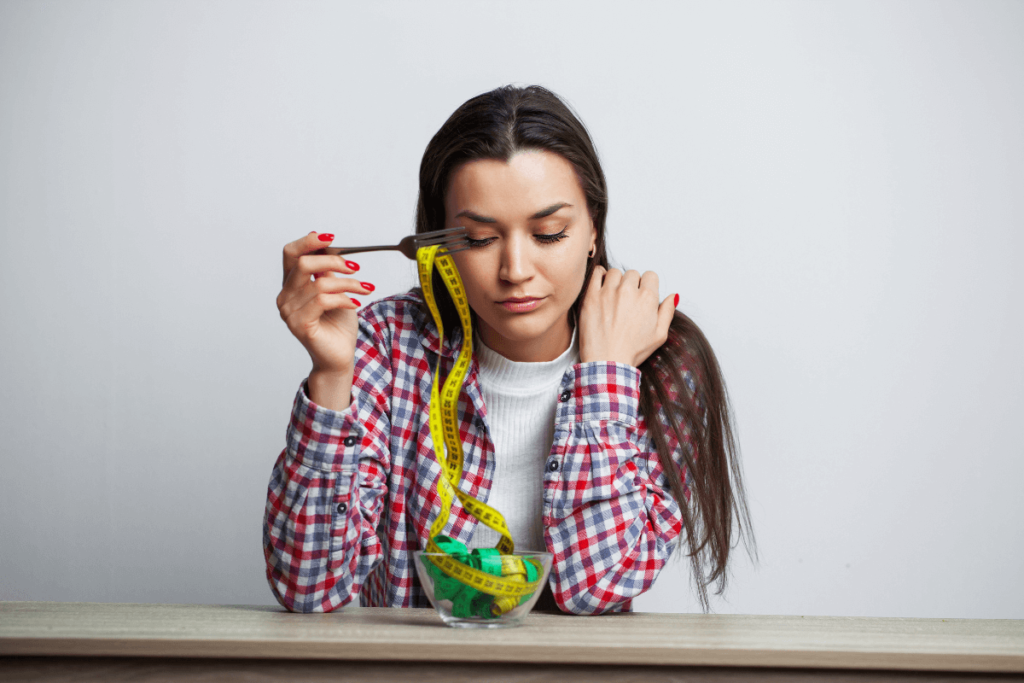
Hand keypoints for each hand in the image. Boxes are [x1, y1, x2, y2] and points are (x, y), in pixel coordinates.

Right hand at [277, 232, 373, 374]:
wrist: (339, 356)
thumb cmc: (337, 325)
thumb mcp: (336, 290)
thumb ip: (328, 270)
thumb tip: (328, 245)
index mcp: (291, 285)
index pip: (291, 254)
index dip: (309, 242)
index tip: (331, 238)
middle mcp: (285, 297)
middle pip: (304, 264)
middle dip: (333, 261)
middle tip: (355, 267)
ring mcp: (289, 312)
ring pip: (319, 284)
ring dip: (348, 284)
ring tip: (364, 288)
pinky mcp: (299, 325)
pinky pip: (323, 301)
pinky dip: (344, 299)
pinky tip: (355, 303)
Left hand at [578, 266, 676, 366]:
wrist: (608, 362)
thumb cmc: (633, 351)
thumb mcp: (659, 335)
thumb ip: (667, 312)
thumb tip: (673, 295)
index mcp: (647, 298)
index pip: (650, 275)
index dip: (647, 285)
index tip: (641, 294)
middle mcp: (628, 291)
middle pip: (632, 273)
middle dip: (632, 284)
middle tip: (627, 299)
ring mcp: (608, 292)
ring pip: (615, 272)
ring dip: (616, 280)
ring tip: (614, 295)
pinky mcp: (591, 297)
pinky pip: (596, 274)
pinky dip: (599, 275)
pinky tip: (601, 284)